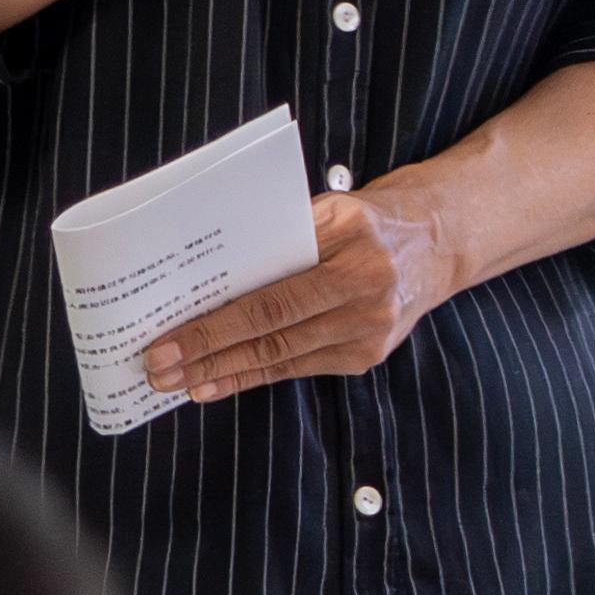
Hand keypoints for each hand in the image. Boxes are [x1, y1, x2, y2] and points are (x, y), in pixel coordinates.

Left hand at [145, 190, 456, 402]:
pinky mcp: (368, 355)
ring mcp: (370, 329)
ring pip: (283, 357)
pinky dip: (254, 377)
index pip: (271, 293)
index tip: (168, 337)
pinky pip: (299, 368)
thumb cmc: (364, 221)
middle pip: (272, 330)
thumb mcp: (328, 209)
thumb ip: (276, 238)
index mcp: (351, 241)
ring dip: (224, 373)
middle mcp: (366, 289)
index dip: (216, 322)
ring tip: (178, 382)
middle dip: (208, 352)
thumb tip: (204, 277)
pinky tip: (216, 385)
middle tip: (158, 368)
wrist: (436, 243)